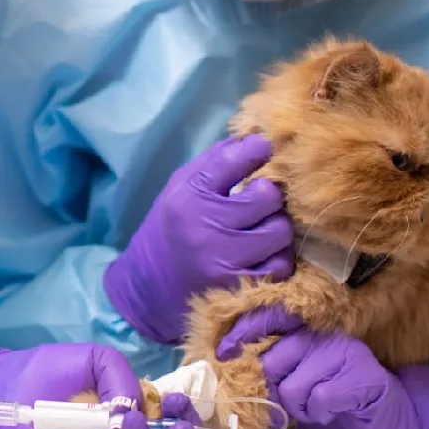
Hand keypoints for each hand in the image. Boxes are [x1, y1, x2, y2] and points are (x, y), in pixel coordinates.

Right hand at [105, 135, 293, 343]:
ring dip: (276, 229)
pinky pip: (280, 265)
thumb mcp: (178, 189)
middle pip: (268, 196)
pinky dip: (276, 258)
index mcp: (189, 196)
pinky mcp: (239, 287)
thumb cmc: (169, 230)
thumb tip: (252, 140)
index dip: (256, 148)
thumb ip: (213, 164)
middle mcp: (205, 226)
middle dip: (268, 197)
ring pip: (280, 231)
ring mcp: (224, 259)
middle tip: (259, 203)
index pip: (231, 160)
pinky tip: (261, 256)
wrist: (147, 288)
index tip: (264, 147)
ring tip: (260, 231)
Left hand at [219, 306, 428, 428]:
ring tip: (318, 407)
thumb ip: (273, 368)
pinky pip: (319, 399)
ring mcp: (345, 352)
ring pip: (294, 385)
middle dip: (276, 390)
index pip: (269, 321)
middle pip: (274, 361)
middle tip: (297, 403)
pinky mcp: (363, 375)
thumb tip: (232, 366)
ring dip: (300, 408)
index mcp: (306, 333)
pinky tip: (334, 410)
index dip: (243, 333)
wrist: (387, 423)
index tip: (222, 352)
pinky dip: (321, 414)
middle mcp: (324, 335)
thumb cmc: (334, 401)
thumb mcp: (298, 381)